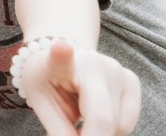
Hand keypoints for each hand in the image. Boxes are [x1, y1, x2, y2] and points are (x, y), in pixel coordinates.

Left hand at [20, 39, 139, 135]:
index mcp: (59, 63)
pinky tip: (94, 113)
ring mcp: (118, 71)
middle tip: (73, 133)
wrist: (61, 51)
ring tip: (80, 116)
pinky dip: (111, 128)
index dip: (62, 55)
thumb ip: (57, 127)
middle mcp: (95, 63)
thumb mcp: (40, 101)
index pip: (62, 59)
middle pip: (102, 118)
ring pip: (118, 126)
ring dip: (100, 133)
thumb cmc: (47, 78)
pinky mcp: (132, 81)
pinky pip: (127, 123)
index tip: (62, 47)